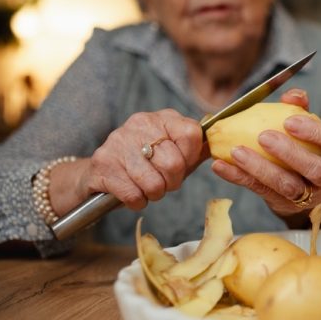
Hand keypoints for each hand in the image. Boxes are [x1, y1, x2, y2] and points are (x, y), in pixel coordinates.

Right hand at [83, 109, 204, 209]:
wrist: (100, 173)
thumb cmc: (146, 164)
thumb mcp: (174, 152)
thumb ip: (196, 150)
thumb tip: (220, 148)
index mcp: (162, 119)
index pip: (191, 134)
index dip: (190, 158)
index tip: (182, 166)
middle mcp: (139, 124)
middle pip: (174, 163)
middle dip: (172, 182)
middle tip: (162, 182)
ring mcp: (118, 142)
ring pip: (154, 183)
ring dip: (154, 193)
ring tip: (146, 187)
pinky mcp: (103, 163)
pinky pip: (134, 195)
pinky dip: (137, 201)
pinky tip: (131, 192)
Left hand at [212, 88, 320, 217]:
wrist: (311, 188)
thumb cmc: (311, 149)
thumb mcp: (312, 130)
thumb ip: (302, 109)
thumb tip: (293, 95)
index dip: (316, 133)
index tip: (290, 121)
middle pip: (315, 169)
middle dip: (289, 153)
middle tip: (263, 137)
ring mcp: (310, 196)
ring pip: (288, 186)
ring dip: (261, 168)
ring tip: (237, 152)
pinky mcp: (286, 205)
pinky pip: (262, 192)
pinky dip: (240, 178)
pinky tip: (221, 166)